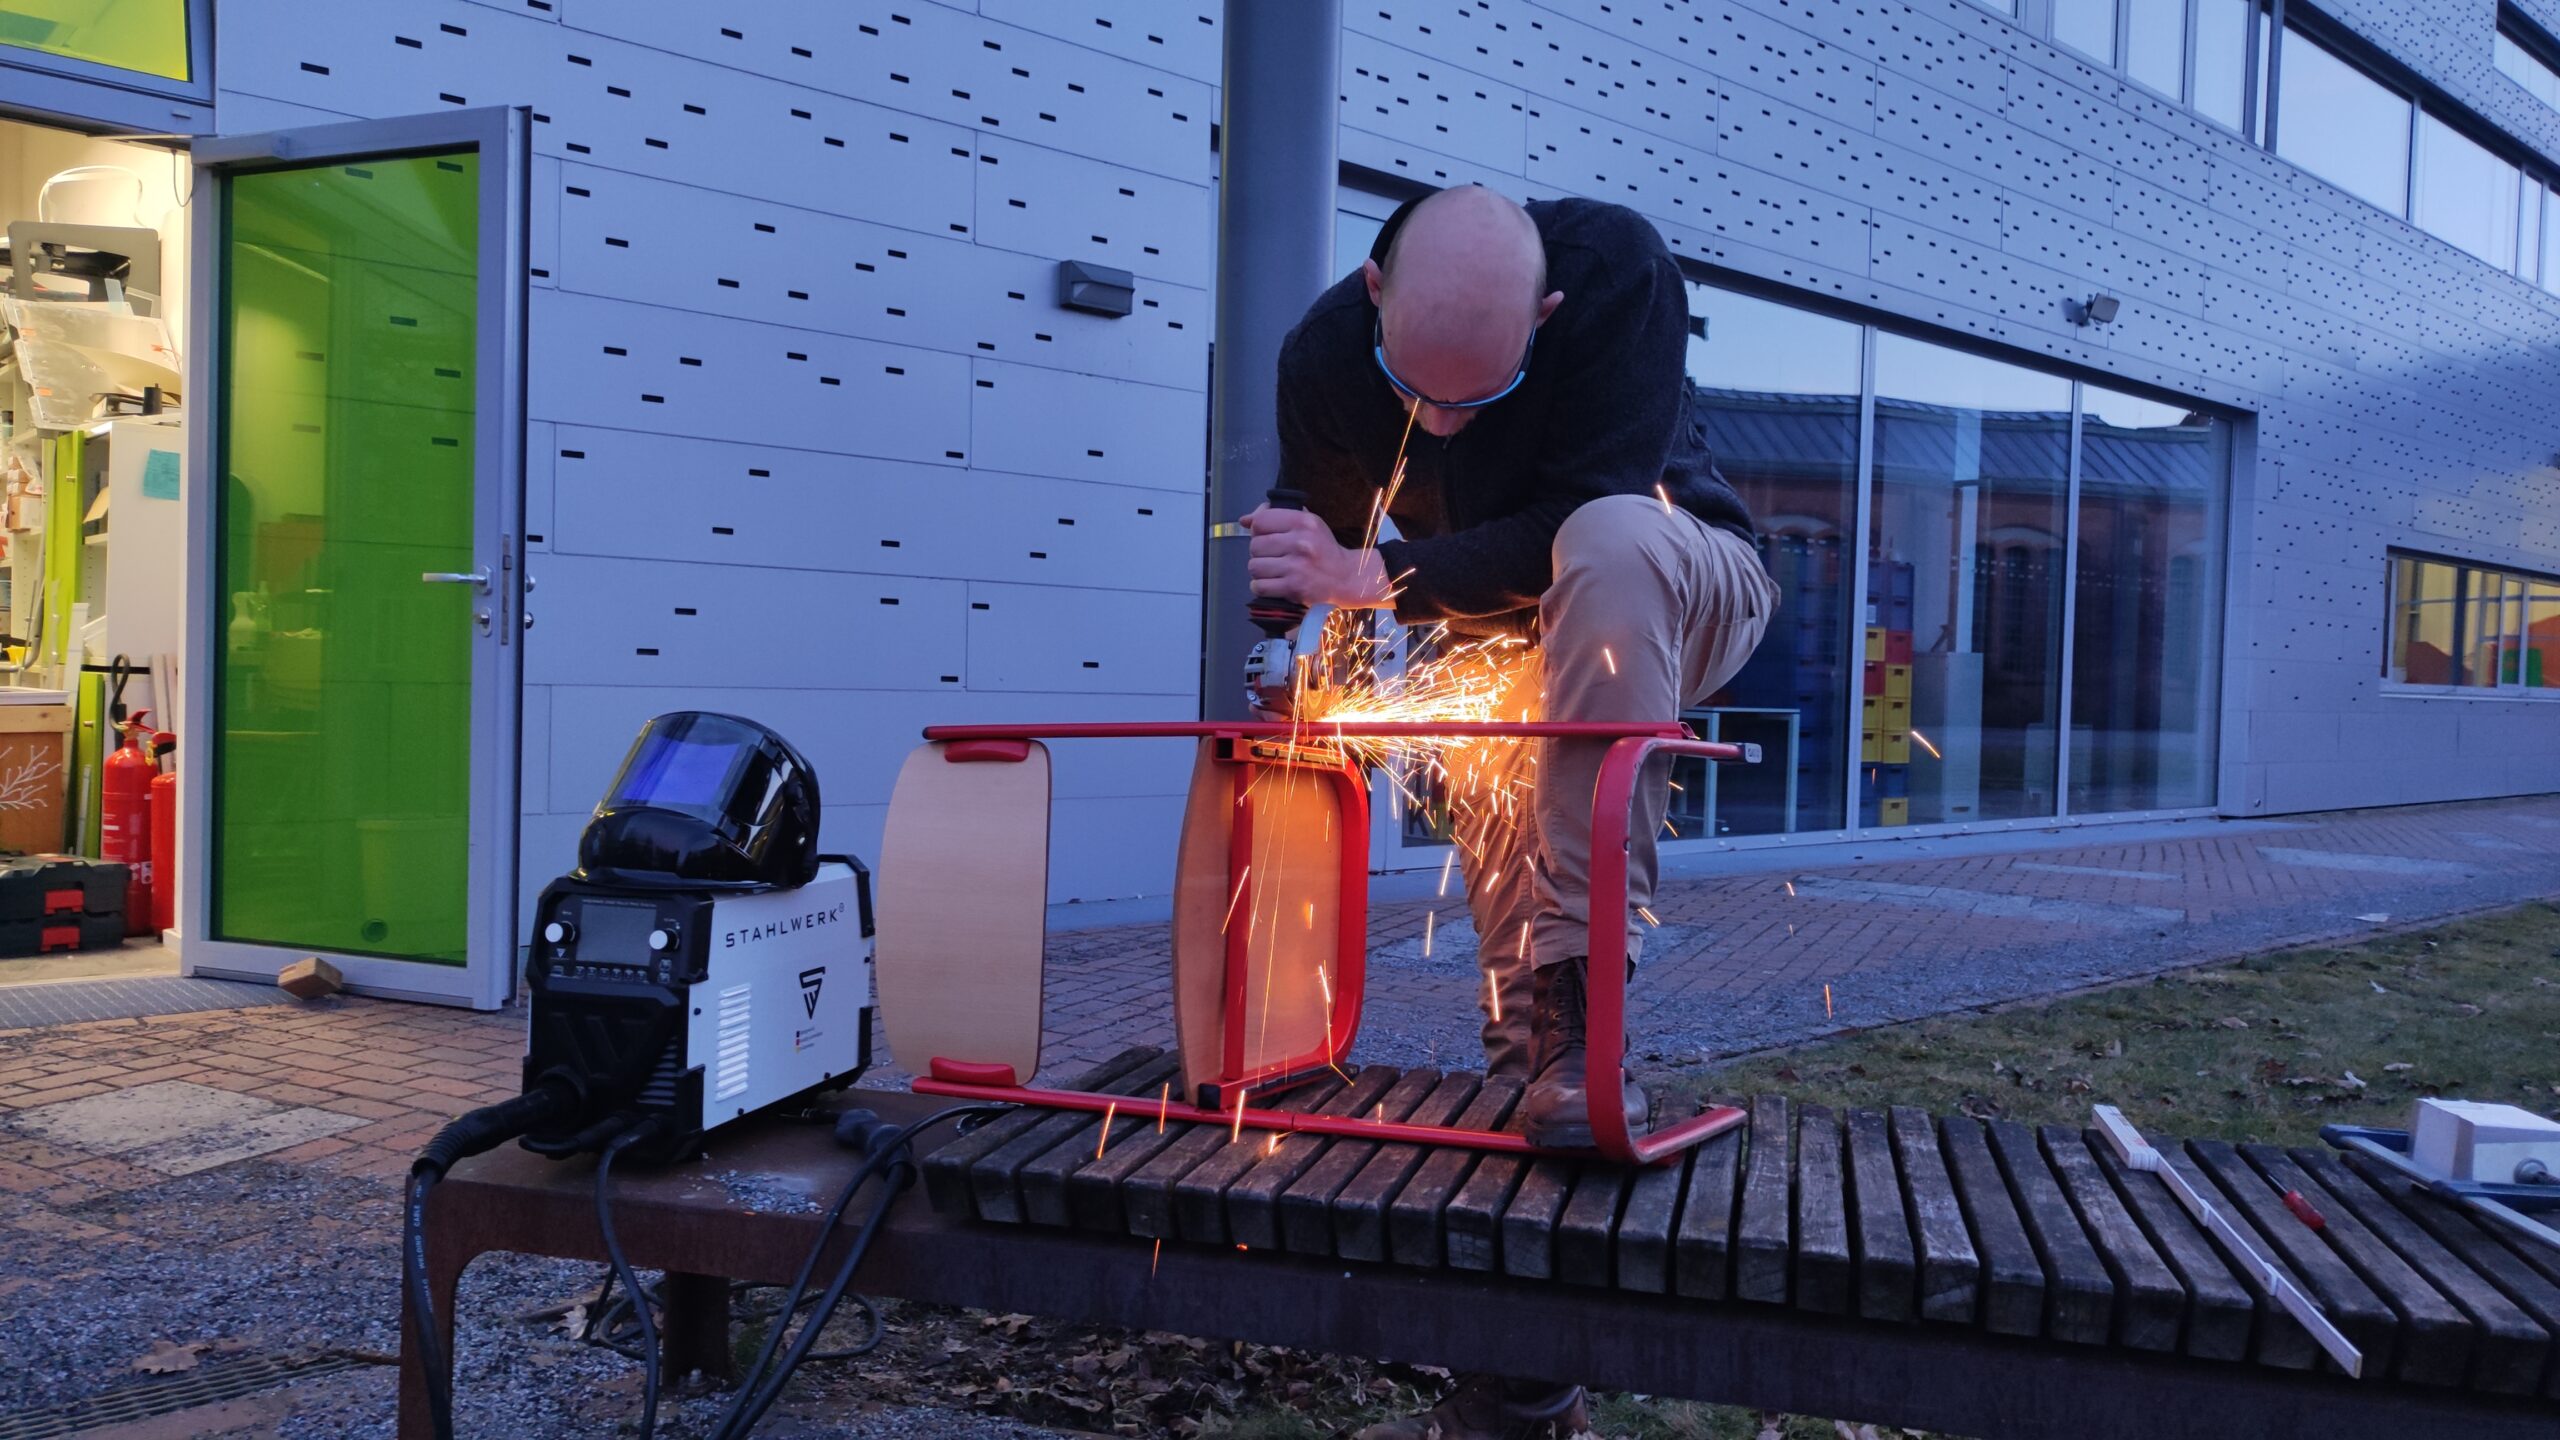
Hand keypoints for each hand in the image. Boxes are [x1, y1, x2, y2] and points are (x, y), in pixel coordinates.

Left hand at [1241, 505, 1391, 608]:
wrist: (1346, 578)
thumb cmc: (1323, 548)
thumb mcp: (1307, 524)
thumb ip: (1276, 516)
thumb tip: (1244, 520)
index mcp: (1304, 522)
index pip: (1261, 521)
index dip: (1257, 530)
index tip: (1267, 536)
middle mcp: (1300, 542)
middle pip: (1255, 545)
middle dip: (1259, 552)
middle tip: (1273, 556)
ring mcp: (1296, 567)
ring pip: (1254, 566)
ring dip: (1259, 571)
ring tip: (1273, 571)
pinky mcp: (1294, 588)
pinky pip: (1259, 586)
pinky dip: (1261, 587)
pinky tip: (1272, 584)